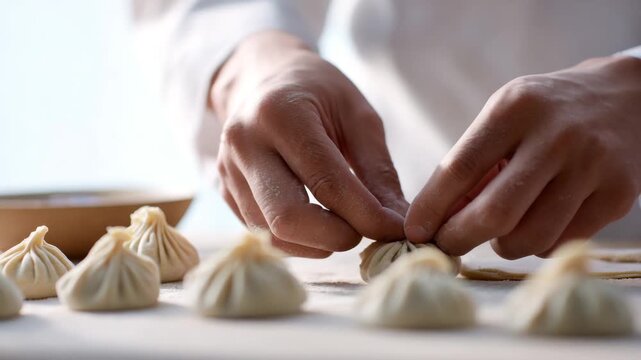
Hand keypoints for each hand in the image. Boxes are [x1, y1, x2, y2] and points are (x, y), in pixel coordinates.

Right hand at [211, 31, 407, 257]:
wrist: (261, 77)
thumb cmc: (317, 92)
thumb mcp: (357, 115)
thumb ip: (378, 170)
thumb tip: (397, 224)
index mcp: (280, 114)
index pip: (326, 182)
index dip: (365, 216)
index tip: (394, 231)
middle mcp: (245, 143)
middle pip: (287, 218)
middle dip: (335, 237)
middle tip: (365, 233)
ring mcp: (228, 170)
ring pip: (271, 234)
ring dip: (317, 244)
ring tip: (343, 226)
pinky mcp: (224, 190)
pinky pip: (262, 233)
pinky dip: (297, 241)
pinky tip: (318, 224)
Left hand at [406, 55, 640, 258]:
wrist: (628, 98)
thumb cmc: (545, 114)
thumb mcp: (504, 117)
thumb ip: (471, 162)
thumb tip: (434, 219)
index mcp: (515, 108)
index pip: (460, 168)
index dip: (431, 207)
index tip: (414, 231)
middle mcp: (556, 135)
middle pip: (495, 212)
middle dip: (460, 238)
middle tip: (447, 244)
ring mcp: (593, 166)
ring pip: (530, 237)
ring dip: (502, 244)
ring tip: (501, 226)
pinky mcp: (619, 194)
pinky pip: (561, 242)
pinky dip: (538, 243)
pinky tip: (538, 222)